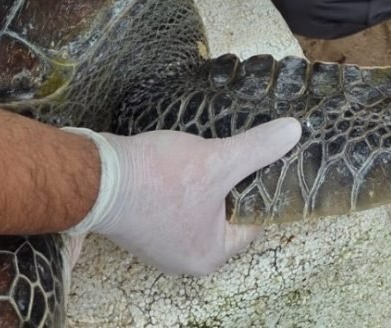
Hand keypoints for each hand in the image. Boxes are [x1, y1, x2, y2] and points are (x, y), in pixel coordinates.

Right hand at [66, 117, 300, 275]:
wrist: (95, 175)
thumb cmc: (158, 178)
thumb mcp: (216, 160)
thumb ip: (257, 149)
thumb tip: (295, 132)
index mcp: (210, 255)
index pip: (249, 225)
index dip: (255, 191)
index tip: (256, 165)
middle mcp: (182, 258)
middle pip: (219, 218)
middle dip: (222, 188)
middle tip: (226, 157)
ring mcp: (155, 243)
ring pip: (191, 211)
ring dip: (195, 187)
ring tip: (197, 158)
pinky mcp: (134, 225)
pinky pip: (166, 207)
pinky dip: (170, 189)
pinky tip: (169, 166)